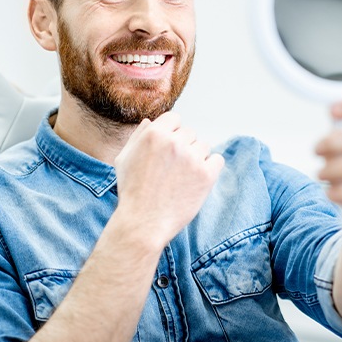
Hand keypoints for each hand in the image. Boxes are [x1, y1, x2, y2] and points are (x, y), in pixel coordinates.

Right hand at [113, 112, 224, 245]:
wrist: (143, 223)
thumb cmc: (132, 191)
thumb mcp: (124, 159)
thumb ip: (138, 136)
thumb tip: (150, 121)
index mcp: (154, 134)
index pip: (174, 118)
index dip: (172, 132)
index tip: (169, 148)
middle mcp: (174, 142)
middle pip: (190, 132)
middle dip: (183, 146)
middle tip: (173, 168)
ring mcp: (192, 158)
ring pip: (204, 146)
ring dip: (196, 157)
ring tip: (183, 176)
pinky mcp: (206, 175)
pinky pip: (217, 160)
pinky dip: (211, 168)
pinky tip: (197, 179)